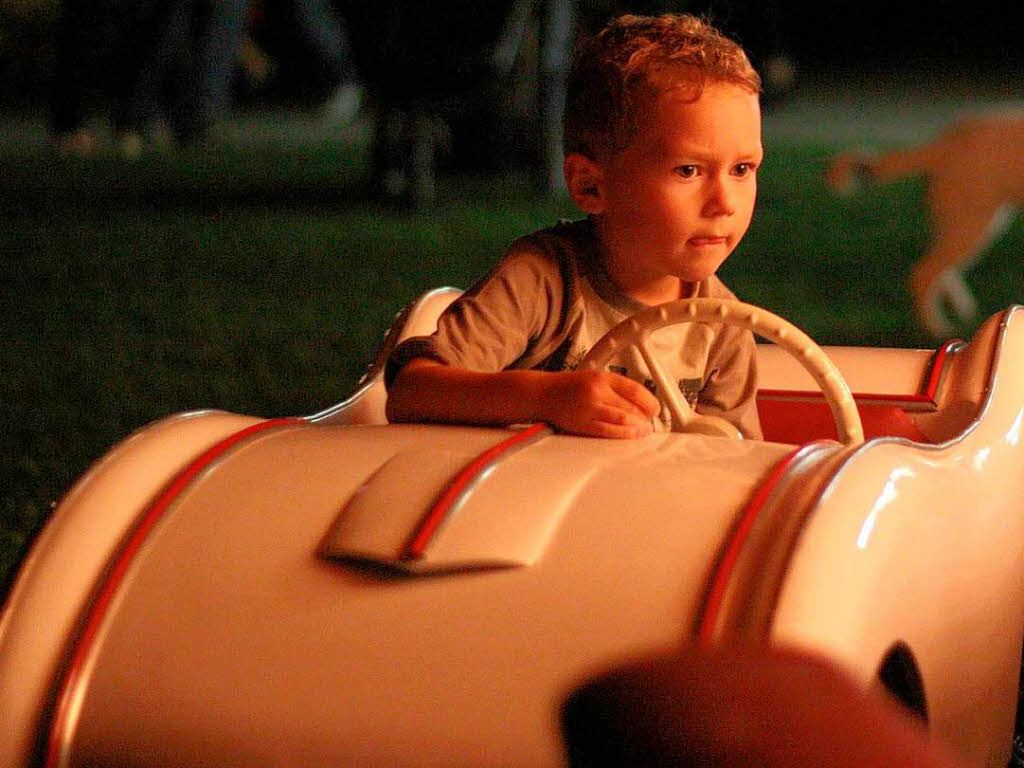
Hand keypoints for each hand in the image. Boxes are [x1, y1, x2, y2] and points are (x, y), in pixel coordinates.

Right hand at [538, 370, 660, 438]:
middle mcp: (596, 390)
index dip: (649, 401)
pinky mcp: (581, 423)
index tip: (655, 409)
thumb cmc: (569, 387)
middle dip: (645, 417)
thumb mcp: (593, 378)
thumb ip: (615, 388)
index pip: (634, 389)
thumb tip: (640, 403)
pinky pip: (608, 431)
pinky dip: (623, 434)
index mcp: (602, 377)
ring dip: (637, 427)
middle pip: (631, 406)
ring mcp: (589, 407)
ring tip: (644, 430)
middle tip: (650, 422)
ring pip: (622, 419)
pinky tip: (631, 435)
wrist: (542, 393)